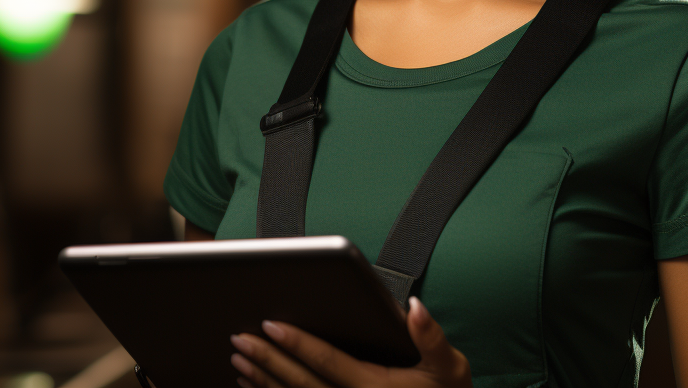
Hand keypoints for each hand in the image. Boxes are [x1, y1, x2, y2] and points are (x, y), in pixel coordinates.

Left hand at [229, 297, 471, 387]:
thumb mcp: (449, 369)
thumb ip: (432, 338)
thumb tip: (415, 307)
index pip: (327, 362)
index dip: (297, 344)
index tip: (270, 324)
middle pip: (300, 383)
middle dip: (267, 359)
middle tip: (239, 338)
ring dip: (262, 380)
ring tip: (238, 359)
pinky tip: (250, 384)